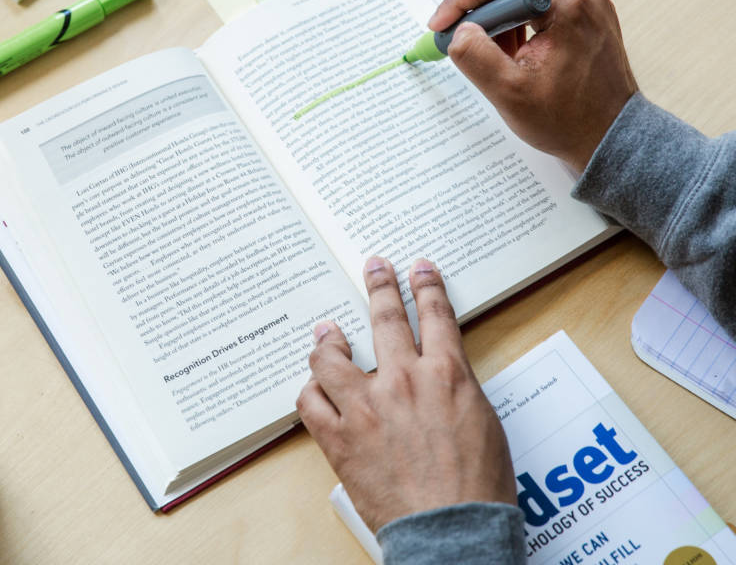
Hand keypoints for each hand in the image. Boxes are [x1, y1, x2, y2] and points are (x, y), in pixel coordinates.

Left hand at [296, 257, 514, 532]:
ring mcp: (365, 407)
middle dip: (379, 286)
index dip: (426, 287)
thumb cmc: (477, 486)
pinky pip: (310, 402)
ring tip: (326, 330)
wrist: (452, 529)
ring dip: (328, 339)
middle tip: (374, 267)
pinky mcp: (339, 436)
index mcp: (447, 375)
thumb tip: (441, 375)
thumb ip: (457, 389)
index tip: (419, 268)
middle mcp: (403, 380)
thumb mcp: (484, 423)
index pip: (436, 316)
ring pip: (332, 356)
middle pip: (386, 318)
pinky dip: (311, 391)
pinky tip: (314, 387)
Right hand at [430, 0, 637, 172]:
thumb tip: (459, 31)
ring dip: (496, 14)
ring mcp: (588, 3)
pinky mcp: (586, 15)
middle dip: (476, 5)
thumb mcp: (509, 93)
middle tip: (455, 34)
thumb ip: (476, 56)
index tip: (441, 24)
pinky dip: (515, 21)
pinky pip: (539, 3)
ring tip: (488, 50)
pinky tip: (510, 50)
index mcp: (567, 4)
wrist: (610, 136)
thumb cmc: (570, 119)